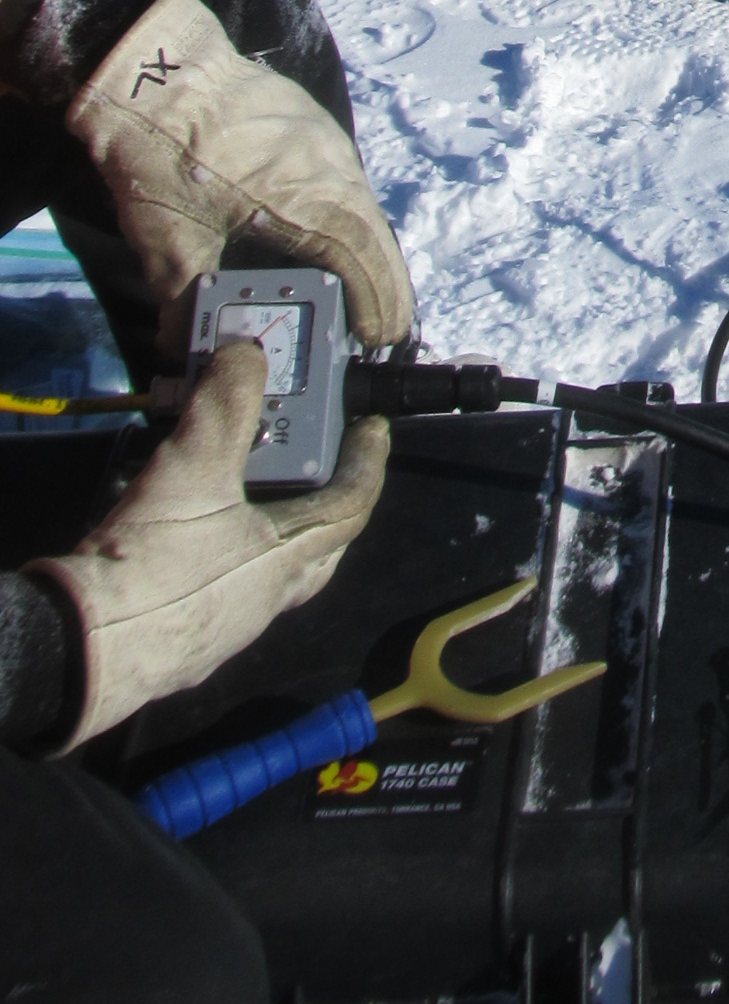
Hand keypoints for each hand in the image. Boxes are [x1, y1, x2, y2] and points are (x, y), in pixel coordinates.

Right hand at [34, 344, 387, 748]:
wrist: (79, 651)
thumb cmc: (157, 564)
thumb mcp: (194, 466)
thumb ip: (224, 403)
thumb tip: (245, 353)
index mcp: (287, 560)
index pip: (351, 506)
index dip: (366, 460)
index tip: (373, 429)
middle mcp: (265, 601)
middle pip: (316, 548)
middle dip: (320, 503)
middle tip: (310, 464)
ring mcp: (222, 627)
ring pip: (262, 569)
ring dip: (256, 527)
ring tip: (231, 487)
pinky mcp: (177, 641)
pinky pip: (211, 588)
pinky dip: (208, 553)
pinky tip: (176, 533)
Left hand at [66, 0, 414, 345]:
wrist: (156, 71)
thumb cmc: (162, 155)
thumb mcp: (166, 242)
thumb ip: (185, 302)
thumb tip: (185, 350)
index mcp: (307, 198)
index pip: (365, 260)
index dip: (378, 304)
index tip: (379, 337)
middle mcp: (333, 169)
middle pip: (374, 236)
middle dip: (379, 285)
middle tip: (374, 326)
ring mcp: (328, 143)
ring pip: (362, 208)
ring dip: (364, 251)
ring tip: (353, 290)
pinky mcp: (314, 129)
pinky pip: (344, 184)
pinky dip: (345, 220)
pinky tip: (322, 238)